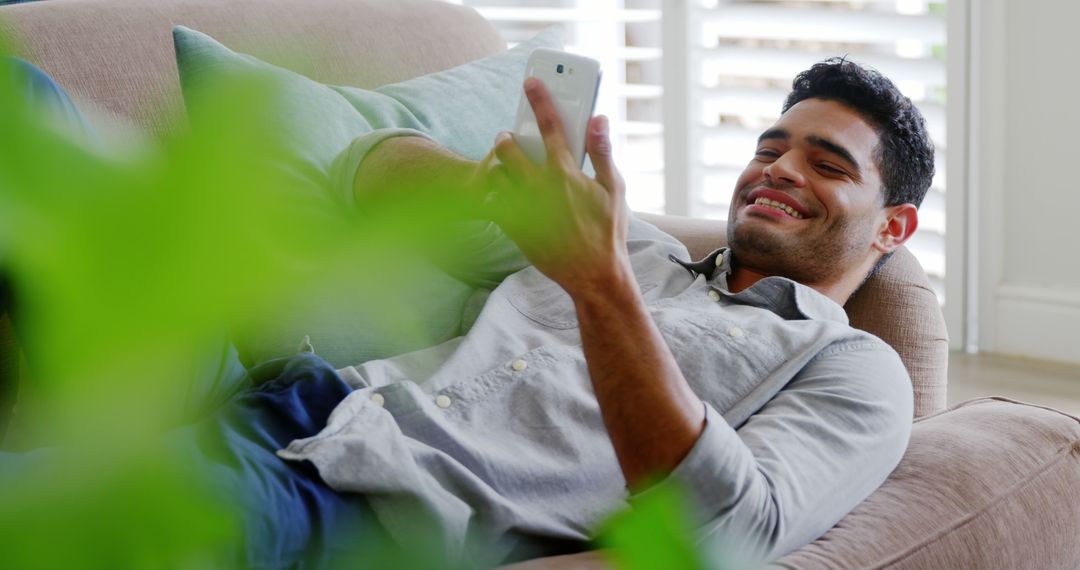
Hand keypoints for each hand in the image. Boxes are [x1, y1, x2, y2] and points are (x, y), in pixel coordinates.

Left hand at [482, 77, 629, 296]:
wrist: (593, 275)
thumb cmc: (608, 232)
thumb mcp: (614, 190)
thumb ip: (602, 152)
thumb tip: (599, 120)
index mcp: (565, 173)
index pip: (550, 125)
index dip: (540, 99)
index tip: (531, 83)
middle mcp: (540, 188)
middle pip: (508, 149)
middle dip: (506, 137)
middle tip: (510, 137)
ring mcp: (523, 209)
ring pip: (495, 175)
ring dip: (497, 166)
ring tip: (506, 167)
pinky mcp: (514, 228)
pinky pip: (493, 203)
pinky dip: (494, 194)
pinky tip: (502, 194)